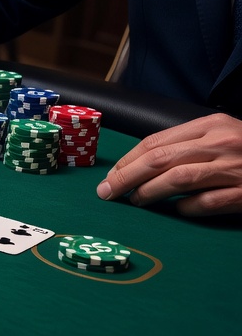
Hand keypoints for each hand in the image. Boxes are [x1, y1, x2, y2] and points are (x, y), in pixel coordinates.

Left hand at [96, 112, 241, 215]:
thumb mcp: (221, 135)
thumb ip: (187, 144)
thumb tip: (140, 163)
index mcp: (211, 125)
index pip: (156, 142)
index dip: (127, 160)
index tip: (110, 176)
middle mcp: (221, 143)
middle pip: (160, 160)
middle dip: (126, 177)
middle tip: (107, 192)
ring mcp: (235, 169)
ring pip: (178, 180)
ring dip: (149, 192)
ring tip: (134, 201)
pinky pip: (206, 203)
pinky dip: (186, 208)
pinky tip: (177, 210)